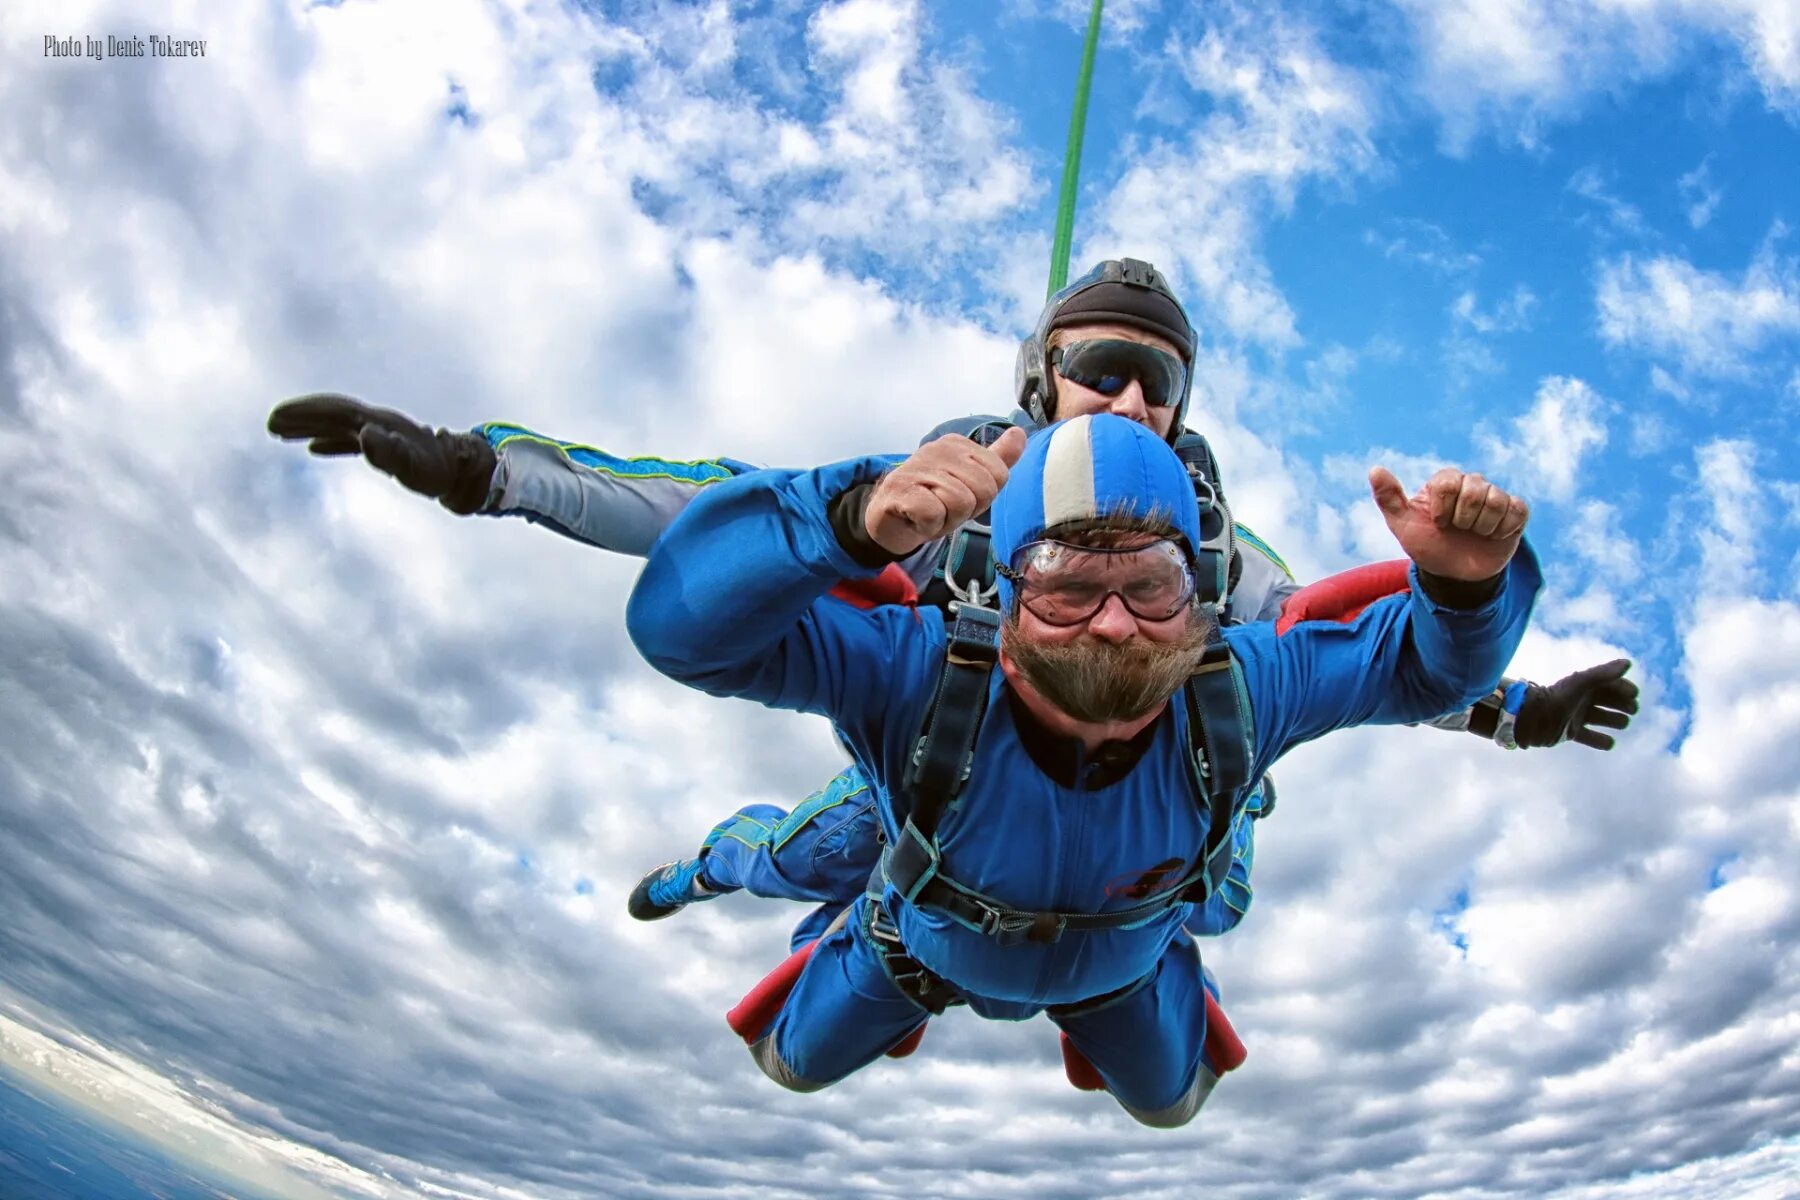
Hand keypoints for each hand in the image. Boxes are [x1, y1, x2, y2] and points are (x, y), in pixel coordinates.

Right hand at [267, 393, 496, 514]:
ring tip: (279, 433)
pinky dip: (329, 441)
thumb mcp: (413, 466)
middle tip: (269, 424)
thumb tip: (363, 434)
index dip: (305, 414)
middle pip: (332, 413)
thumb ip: (389, 451)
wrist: (462, 471)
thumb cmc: (437, 471)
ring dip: (309, 426)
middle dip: (300, 416)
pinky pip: (349, 439)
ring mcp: (381, 431)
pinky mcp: (385, 444)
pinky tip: (314, 449)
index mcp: (378, 422)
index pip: (334, 412)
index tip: (276, 419)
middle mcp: (377, 422)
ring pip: (337, 424)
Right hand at [864, 426, 1026, 556]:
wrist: (889, 520)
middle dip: (967, 510)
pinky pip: (934, 513)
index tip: (960, 499)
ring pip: (961, 502)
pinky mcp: (901, 489)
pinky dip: (928, 525)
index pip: (999, 475)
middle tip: (944, 509)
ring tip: (931, 514)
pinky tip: (916, 519)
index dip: (983, 498)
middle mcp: (938, 449)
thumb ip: (997, 459)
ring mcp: (917, 467)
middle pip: (983, 490)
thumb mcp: (970, 481)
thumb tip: (1020, 434)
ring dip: (947, 520)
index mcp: (957, 444)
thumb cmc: (931, 501)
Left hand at [1370, 466, 1527, 580]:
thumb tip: (1375, 469)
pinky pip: (1517, 511)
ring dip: (1482, 526)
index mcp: (1445, 482)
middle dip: (1462, 518)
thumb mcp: (1403, 525)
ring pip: (1496, 501)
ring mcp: (1495, 496)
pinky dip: (1503, 529)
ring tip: (1475, 534)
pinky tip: (1493, 536)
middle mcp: (1472, 483)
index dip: (1442, 508)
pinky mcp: (1515, 512)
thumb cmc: (1427, 545)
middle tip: (1457, 530)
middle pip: (1474, 489)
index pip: (1448, 482)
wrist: (1454, 574)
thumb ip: (1389, 498)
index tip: (1438, 523)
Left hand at [1514, 659, 1639, 749]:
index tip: (1634, 695)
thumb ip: (1604, 673)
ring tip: (1623, 723)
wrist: (1530, 718)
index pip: (1611, 685)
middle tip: (1631, 710)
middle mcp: (1582, 700)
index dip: (1624, 688)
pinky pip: (1590, 737)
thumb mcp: (1581, 683)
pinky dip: (1601, 741)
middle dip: (1623, 705)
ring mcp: (1577, 716)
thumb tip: (1628, 663)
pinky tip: (1610, 743)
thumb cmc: (1557, 697)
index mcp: (1585, 685)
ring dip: (1615, 721)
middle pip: (1610, 701)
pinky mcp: (1571, 732)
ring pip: (1603, 719)